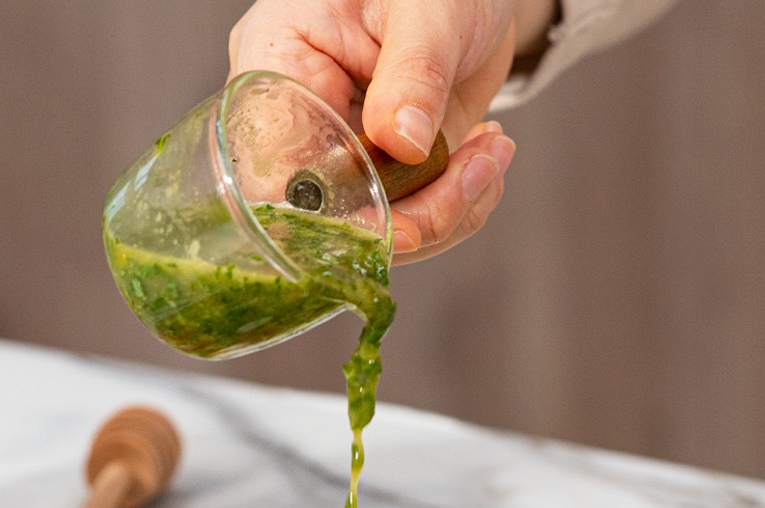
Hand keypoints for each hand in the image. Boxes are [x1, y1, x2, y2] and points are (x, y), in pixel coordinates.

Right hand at [229, 0, 547, 260]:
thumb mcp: (426, 11)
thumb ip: (413, 74)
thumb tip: (402, 143)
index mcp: (278, 67)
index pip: (272, 167)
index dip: (330, 215)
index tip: (400, 225)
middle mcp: (304, 120)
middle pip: (331, 215)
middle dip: (415, 216)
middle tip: (477, 175)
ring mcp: (346, 153)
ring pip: (378, 229)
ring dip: (448, 211)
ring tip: (492, 155)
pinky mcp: (386, 172)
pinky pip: (412, 218)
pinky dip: (459, 205)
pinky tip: (486, 159)